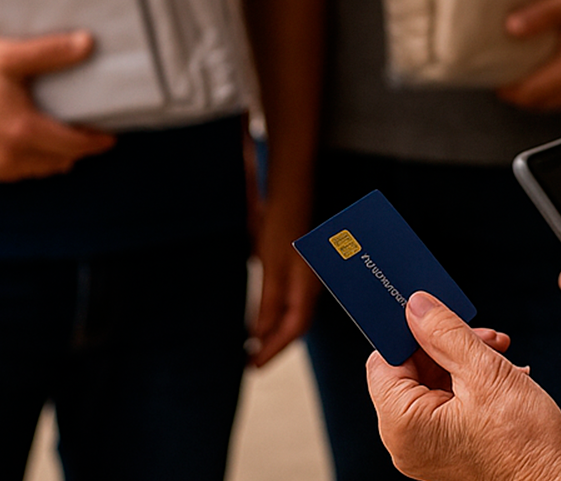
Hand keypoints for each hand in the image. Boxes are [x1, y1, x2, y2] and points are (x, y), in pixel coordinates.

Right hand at [0, 31, 115, 181]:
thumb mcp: (9, 56)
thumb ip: (51, 52)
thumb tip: (88, 43)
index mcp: (23, 131)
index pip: (73, 145)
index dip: (94, 142)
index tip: (109, 137)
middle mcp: (9, 157)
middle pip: (58, 161)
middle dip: (75, 149)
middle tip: (85, 132)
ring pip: (36, 171)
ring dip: (51, 158)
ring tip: (59, 139)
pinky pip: (13, 173)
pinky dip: (26, 163)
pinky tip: (27, 146)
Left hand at [250, 199, 320, 366]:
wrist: (291, 194)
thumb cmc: (282, 226)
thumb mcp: (271, 266)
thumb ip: (269, 302)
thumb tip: (259, 334)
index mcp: (307, 288)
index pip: (293, 330)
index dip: (273, 350)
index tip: (253, 366)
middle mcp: (309, 287)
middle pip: (294, 326)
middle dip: (274, 346)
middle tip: (251, 363)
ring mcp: (305, 279)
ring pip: (293, 314)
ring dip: (274, 331)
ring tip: (254, 346)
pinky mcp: (297, 270)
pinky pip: (290, 301)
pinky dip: (276, 315)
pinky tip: (263, 317)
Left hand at [367, 292, 560, 480]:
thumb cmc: (527, 443)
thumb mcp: (484, 371)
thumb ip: (444, 331)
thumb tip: (417, 306)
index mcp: (404, 426)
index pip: (383, 361)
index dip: (408, 331)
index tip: (430, 311)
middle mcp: (408, 443)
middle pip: (410, 370)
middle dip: (445, 344)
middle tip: (480, 334)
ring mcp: (428, 450)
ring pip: (433, 383)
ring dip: (464, 360)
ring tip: (498, 354)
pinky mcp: (449, 450)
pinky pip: (448, 403)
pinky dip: (471, 383)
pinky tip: (502, 374)